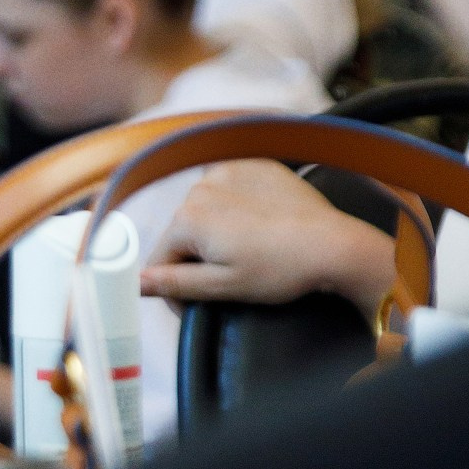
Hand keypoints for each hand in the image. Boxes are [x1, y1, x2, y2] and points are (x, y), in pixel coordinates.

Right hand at [141, 161, 397, 323]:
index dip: (175, 288)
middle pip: (182, 232)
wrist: (334, 244)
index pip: (160, 259)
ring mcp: (228, 170)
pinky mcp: (253, 164)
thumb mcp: (223, 286)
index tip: (197, 304)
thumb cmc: (281, 269)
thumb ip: (174, 283)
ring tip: (251, 251)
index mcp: (188, 219)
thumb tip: (135, 283)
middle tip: (232, 278)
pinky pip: (230, 188)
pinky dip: (237, 207)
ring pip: (206, 210)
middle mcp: (200, 186)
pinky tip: (261, 226)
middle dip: (198, 257)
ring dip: (217, 231)